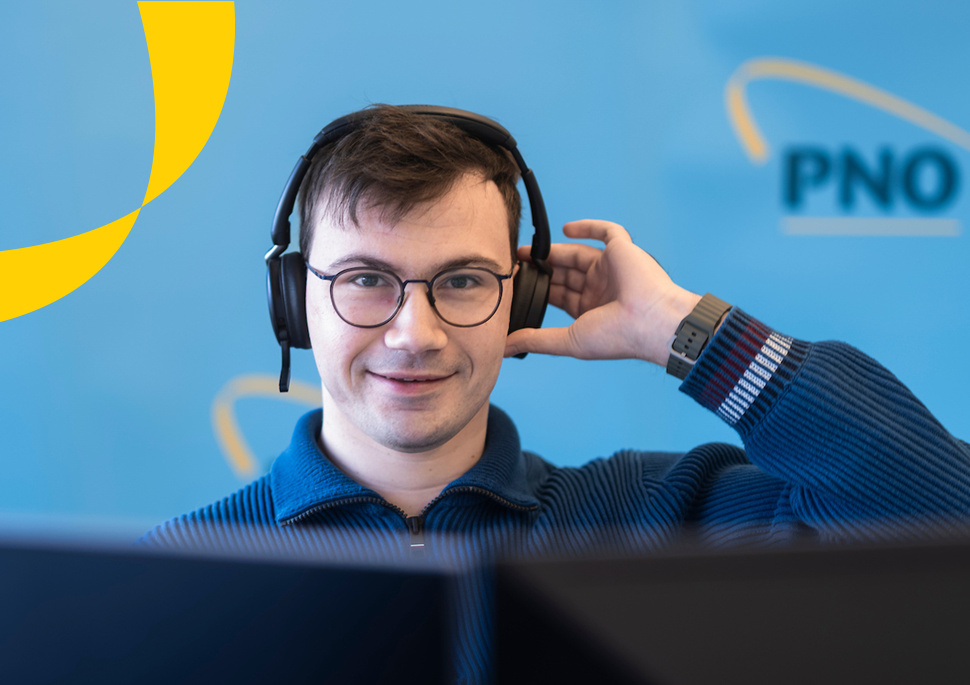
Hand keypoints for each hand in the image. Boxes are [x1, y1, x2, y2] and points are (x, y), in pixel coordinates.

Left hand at [504, 220, 701, 365]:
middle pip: (564, 273)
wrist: (650, 321)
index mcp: (590, 310)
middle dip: (540, 268)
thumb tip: (504, 347)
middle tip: (514, 263)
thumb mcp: (568, 341)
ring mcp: (611, 268)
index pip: (558, 295)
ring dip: (553, 251)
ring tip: (526, 251)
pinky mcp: (623, 250)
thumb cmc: (616, 336)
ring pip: (577, 253)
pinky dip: (587, 227)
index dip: (537, 288)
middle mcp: (600, 288)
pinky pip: (606, 232)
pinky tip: (565, 229)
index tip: (514, 284)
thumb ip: (536, 340)